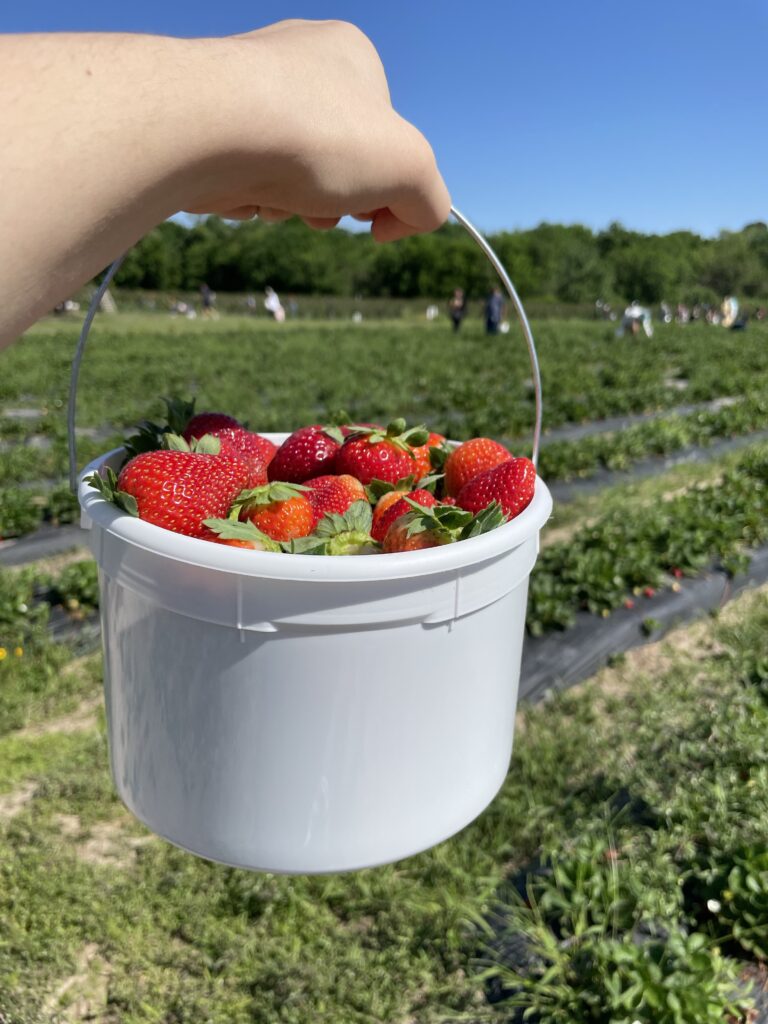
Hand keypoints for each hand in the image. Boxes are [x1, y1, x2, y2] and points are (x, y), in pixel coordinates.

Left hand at [182, 20, 450, 241]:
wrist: (205, 129)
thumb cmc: (314, 134)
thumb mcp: (409, 169)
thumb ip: (430, 200)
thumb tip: (400, 222)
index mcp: (351, 55)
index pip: (389, 138)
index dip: (387, 188)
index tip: (370, 215)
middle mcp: (296, 62)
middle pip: (338, 161)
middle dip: (334, 201)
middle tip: (320, 207)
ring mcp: (247, 93)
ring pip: (291, 176)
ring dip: (292, 206)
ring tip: (277, 197)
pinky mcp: (209, 127)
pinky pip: (248, 179)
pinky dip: (252, 199)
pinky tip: (243, 192)